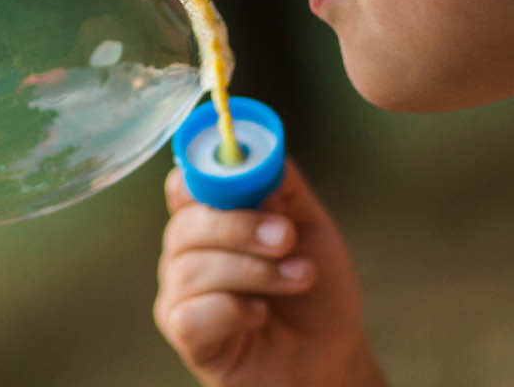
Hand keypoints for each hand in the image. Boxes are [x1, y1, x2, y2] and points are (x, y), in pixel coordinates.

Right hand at [154, 160, 384, 386]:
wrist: (331, 357)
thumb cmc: (316, 294)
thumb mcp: (311, 228)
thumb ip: (284, 189)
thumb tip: (260, 157)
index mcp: (210, 220)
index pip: (184, 186)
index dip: (205, 177)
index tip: (244, 179)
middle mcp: (187, 253)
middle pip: (185, 224)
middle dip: (240, 227)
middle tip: (287, 237)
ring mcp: (181, 294)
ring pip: (192, 268)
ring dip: (253, 271)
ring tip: (297, 279)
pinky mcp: (186, 335)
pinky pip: (192, 313)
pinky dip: (232, 309)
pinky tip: (261, 314)